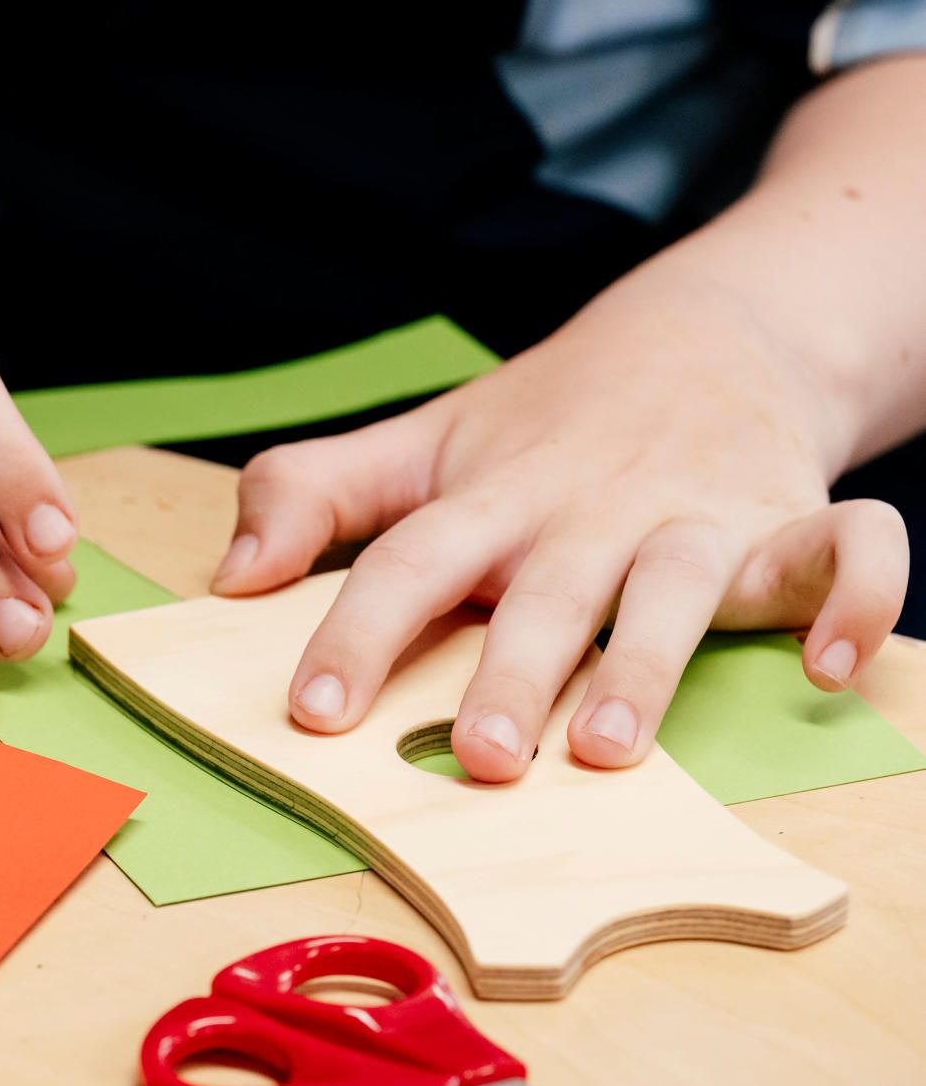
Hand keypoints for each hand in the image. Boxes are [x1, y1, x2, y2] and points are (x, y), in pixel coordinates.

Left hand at [210, 272, 909, 781]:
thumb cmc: (545, 420)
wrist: (708, 329)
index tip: (312, 709)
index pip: (408, 561)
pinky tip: (832, 664)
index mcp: (490, 496)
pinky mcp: (791, 518)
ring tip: (614, 746)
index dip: (357, 632)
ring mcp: (696, 514)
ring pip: (677, 585)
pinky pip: (847, 550)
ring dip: (650, 663)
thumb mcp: (422, 442)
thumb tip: (229, 573)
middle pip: (544, 592)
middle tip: (482, 756)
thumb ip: (315, 494)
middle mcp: (590, 509)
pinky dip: (857, 597)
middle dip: (512, 672)